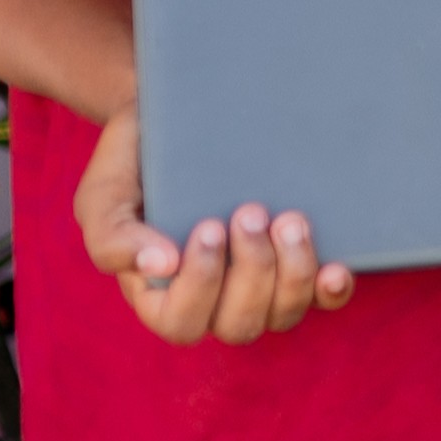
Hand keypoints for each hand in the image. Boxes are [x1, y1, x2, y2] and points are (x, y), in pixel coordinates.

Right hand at [75, 100, 351, 344]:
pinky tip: (336, 269)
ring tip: (290, 220)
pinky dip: (331, 290)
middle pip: (239, 324)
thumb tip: (159, 268)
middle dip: (252, 272)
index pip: (181, 322)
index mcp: (161, 295)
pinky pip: (320, 298)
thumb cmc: (135, 164)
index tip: (207, 227)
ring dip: (292, 273)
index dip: (200, 287)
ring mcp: (259, 284)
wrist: (180, 115)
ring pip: (282, 314)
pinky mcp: (295, 262)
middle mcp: (212, 299)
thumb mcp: (104, 197)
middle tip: (251, 211)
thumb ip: (114, 238)